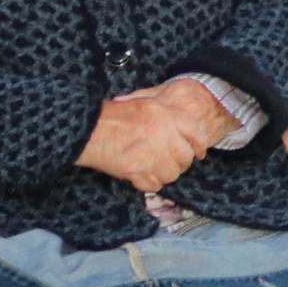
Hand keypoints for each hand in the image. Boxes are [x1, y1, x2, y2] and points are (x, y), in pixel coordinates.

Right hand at [75, 94, 204, 193]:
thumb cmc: (113, 115)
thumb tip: (185, 128)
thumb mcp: (144, 102)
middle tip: (169, 162)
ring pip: (172, 174)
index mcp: (166, 114)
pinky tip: (141, 175)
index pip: (196, 133)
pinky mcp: (137, 170)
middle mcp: (163, 133)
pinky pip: (154, 184)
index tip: (199, 153)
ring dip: (164, 174)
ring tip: (153, 168)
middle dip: (179, 163)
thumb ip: (166, 113)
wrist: (88, 128)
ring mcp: (151, 153)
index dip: (199, 145)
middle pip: (185, 157)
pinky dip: (149, 183)